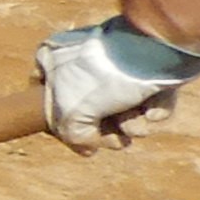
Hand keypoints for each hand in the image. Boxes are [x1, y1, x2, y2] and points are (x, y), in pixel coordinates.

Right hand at [38, 14, 199, 148]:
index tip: (66, 133)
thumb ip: (71, 135)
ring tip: (135, 122)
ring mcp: (118, 66)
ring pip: (121, 108)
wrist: (156, 51)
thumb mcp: (70, 114)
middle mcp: (84, 62)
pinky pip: (150, 101)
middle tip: (114, 138)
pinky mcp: (150, 70)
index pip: (43, 97)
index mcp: (54, 61)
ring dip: (130, 124)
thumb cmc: (104, 76)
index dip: (55, 122)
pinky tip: (152, 111)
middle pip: (87, 110)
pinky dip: (153, 111)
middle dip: (104, 130)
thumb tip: (88, 148)